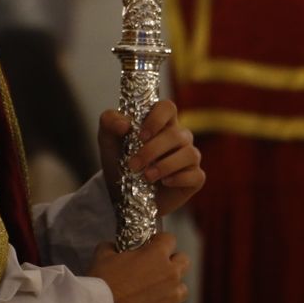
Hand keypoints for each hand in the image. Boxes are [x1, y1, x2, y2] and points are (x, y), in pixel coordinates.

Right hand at [89, 232, 189, 302]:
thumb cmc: (103, 282)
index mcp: (157, 255)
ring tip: (155, 290)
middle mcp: (170, 275)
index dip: (159, 240)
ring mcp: (172, 298)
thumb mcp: (103, 255)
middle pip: (184, 261)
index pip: (169, 239)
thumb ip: (113, 247)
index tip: (151, 245)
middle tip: (157, 266)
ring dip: (171, 287)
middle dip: (172, 261)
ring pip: (182, 289)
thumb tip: (113, 247)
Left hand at [99, 100, 204, 216]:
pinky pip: (196, 175)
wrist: (122, 194)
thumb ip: (109, 122)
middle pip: (176, 134)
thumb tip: (125, 124)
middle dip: (152, 151)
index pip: (167, 107)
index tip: (141, 135)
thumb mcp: (107, 140)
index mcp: (160, 122)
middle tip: (133, 164)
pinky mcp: (194, 178)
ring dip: (165, 166)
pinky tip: (164, 183)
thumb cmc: (119, 161)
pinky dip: (179, 179)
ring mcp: (189, 157)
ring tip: (146, 176)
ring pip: (189, 153)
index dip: (157, 118)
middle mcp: (179, 136)